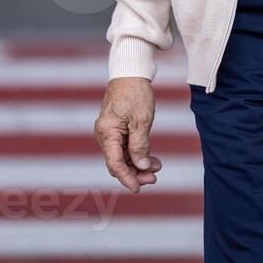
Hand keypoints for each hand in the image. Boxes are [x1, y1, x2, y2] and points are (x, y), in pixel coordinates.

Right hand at [95, 77, 160, 192]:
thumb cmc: (136, 94)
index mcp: (107, 133)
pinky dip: (137, 154)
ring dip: (138, 164)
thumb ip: (140, 144)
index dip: (127, 177)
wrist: (131, 74)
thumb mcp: (142, 120)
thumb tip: (142, 166)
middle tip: (154, 178)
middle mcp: (104, 135)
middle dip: (135, 172)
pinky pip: (125, 147)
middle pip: (118, 162)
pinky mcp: (117, 129)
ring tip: (158, 167)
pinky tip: (152, 158)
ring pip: (122, 156)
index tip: (138, 188)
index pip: (114, 163)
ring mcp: (110, 133)